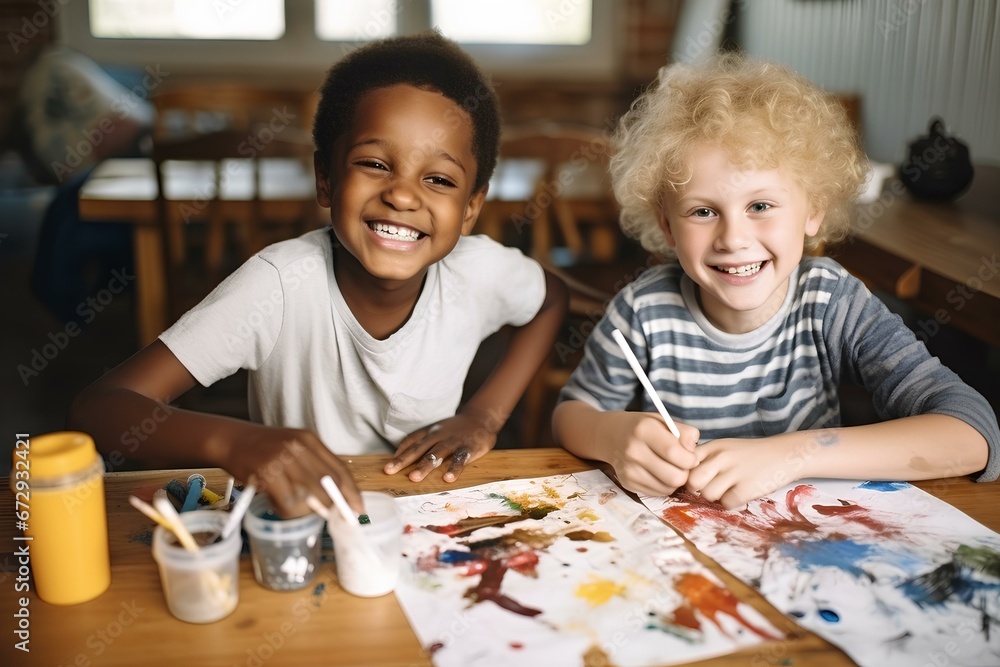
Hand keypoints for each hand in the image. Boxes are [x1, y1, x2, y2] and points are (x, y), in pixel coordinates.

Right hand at [224, 425, 361, 517]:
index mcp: (309, 440)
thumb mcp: (292, 446)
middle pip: (328, 483)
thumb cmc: (263, 447)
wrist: (230, 439)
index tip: (358, 508)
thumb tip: (335, 495)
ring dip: (307, 509)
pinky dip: (287, 510)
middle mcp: (298, 447)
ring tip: (297, 508)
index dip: (352, 491)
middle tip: (336, 517)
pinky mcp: (266, 473)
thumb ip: (312, 465)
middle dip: (336, 505)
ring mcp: (282, 459)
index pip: (339, 468)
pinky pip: (287, 501)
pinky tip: (279, 505)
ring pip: (309, 495)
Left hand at [383, 411, 497, 482]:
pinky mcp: (468, 448)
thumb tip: (398, 455)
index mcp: (430, 432)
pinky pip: (460, 459)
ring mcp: (453, 441)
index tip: (387, 467)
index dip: (399, 454)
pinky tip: (447, 479)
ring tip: (414, 477)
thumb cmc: (454, 429)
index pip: (411, 442)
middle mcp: (439, 435)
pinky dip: (454, 468)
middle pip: (419, 448)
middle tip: (390, 471)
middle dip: (404, 460)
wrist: (481, 418)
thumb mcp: (435, 430)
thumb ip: (419, 441)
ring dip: (425, 465)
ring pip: (437, 454)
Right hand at [602, 411, 699, 496]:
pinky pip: (658, 492)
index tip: (691, 457)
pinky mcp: (627, 483)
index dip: (691, 459)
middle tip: (682, 465)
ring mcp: (628, 470)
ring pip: (668, 488)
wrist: (612, 436)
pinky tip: (658, 473)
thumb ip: (685, 433)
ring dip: (675, 481)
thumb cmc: (644, 427)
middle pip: (674, 477)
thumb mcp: (664, 421)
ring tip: (670, 468)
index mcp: (644, 430)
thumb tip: (694, 454)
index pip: (675, 453)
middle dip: (685, 473)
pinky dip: (664, 485)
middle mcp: (633, 451)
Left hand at [687, 437, 796, 508]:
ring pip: (707, 494)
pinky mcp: (747, 489)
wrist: (783, 455)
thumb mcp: (725, 448)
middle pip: (692, 481)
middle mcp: (722, 457)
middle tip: (708, 487)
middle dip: (696, 489)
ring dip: (715, 497)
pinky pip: (726, 504)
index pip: (685, 462)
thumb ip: (704, 459)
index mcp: (713, 446)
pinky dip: (731, 502)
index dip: (685, 474)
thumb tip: (681, 477)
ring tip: (728, 489)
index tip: (695, 478)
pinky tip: (740, 493)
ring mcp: (734, 472)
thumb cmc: (749, 455)